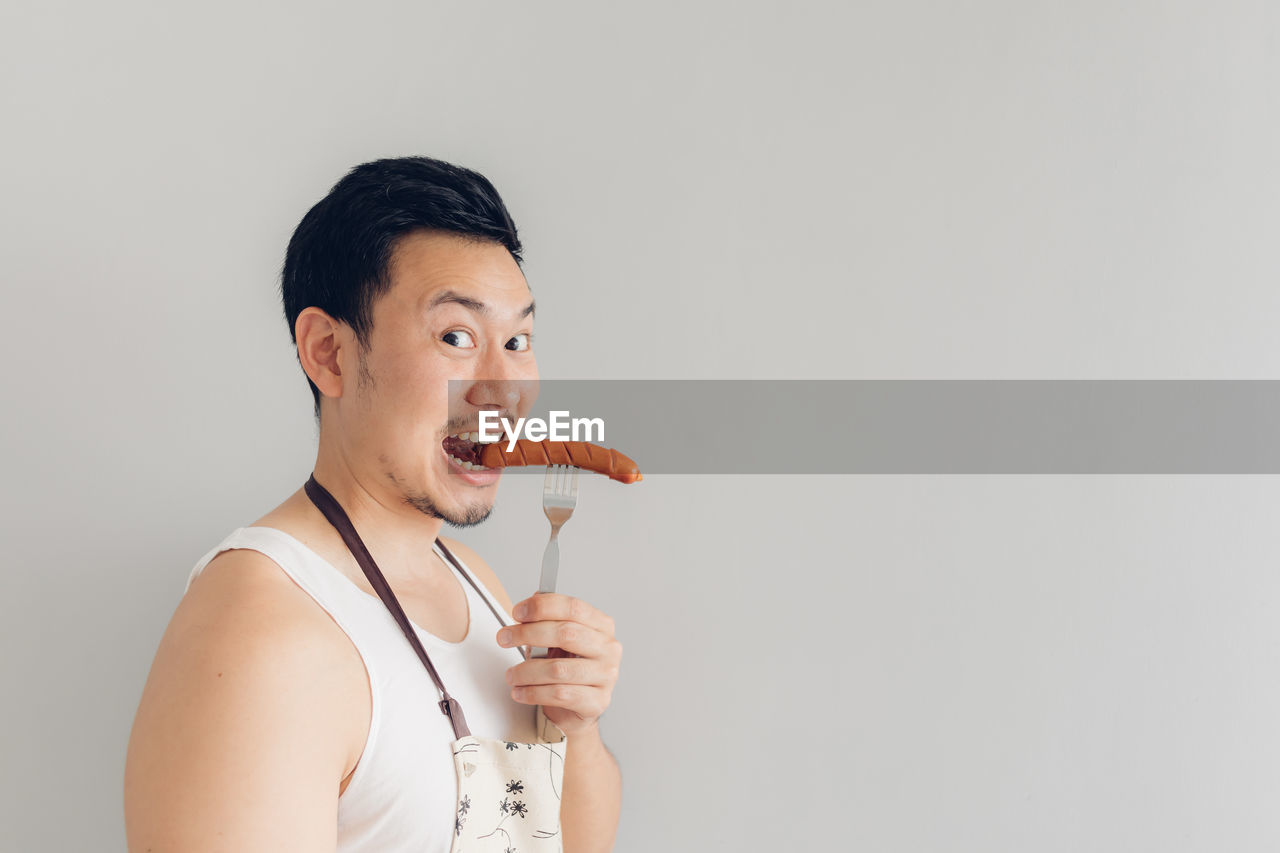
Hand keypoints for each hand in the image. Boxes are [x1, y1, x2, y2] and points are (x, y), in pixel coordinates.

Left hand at [496, 593, 621, 736]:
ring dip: (526, 671)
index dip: (542, 607)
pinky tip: (520, 692)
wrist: (578, 709)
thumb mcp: (559, 640)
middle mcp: (609, 648)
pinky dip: (533, 693)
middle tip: (504, 638)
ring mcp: (606, 676)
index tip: (517, 612)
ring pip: (558, 669)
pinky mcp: (597, 702)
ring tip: (510, 675)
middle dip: (527, 634)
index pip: (573, 608)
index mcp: (602, 626)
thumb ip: (548, 620)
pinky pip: (559, 694)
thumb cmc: (568, 668)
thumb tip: (529, 604)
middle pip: (565, 634)